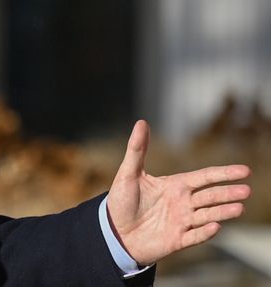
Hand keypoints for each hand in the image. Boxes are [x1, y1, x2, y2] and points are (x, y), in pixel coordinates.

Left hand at [106, 120, 250, 265]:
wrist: (114, 233)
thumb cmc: (121, 202)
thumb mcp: (128, 173)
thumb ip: (137, 150)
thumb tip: (141, 122)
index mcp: (175, 186)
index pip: (204, 177)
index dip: (223, 173)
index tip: (244, 170)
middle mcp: (183, 203)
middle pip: (210, 197)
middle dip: (228, 193)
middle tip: (246, 190)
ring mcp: (182, 222)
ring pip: (207, 216)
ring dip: (223, 212)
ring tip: (239, 208)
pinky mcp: (177, 240)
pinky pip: (194, 236)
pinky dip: (204, 232)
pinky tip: (215, 227)